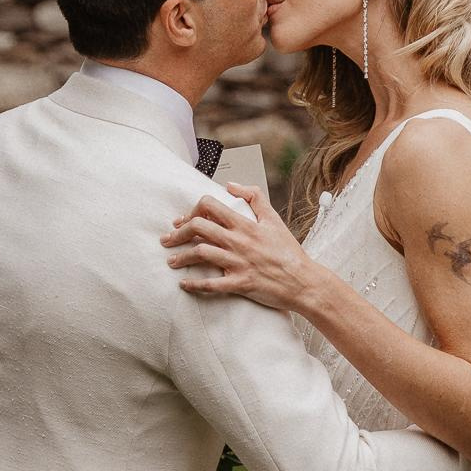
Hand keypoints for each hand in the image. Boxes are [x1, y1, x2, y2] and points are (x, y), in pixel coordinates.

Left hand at [163, 183, 321, 311]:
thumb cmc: (288, 251)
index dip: (192, 210)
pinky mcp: (241, 284)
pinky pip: (212, 285)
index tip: (184, 221)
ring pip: (201, 254)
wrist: (304, 281)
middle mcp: (239, 241)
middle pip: (199, 228)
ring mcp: (239, 263)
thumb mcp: (274, 219)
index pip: (210, 206)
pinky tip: (184, 284)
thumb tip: (230, 185)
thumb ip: (254, 197)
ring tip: (171, 261)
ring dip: (181, 257)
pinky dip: (194, 284)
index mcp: (245, 225)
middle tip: (167, 240)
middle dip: (177, 233)